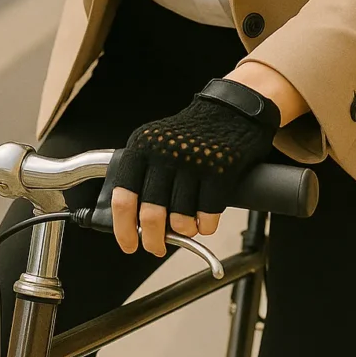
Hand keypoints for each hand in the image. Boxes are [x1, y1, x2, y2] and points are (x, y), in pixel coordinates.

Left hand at [111, 79, 280, 256]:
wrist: (232, 109)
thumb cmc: (192, 132)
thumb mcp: (156, 142)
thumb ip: (143, 176)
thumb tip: (131, 222)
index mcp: (143, 147)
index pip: (124, 198)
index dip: (124, 229)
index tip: (129, 244)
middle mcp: (164, 153)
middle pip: (151, 217)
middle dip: (154, 241)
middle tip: (158, 246)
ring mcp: (193, 163)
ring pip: (180, 221)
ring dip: (184, 232)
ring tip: (187, 225)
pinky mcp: (220, 172)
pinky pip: (207, 217)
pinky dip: (205, 225)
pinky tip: (205, 217)